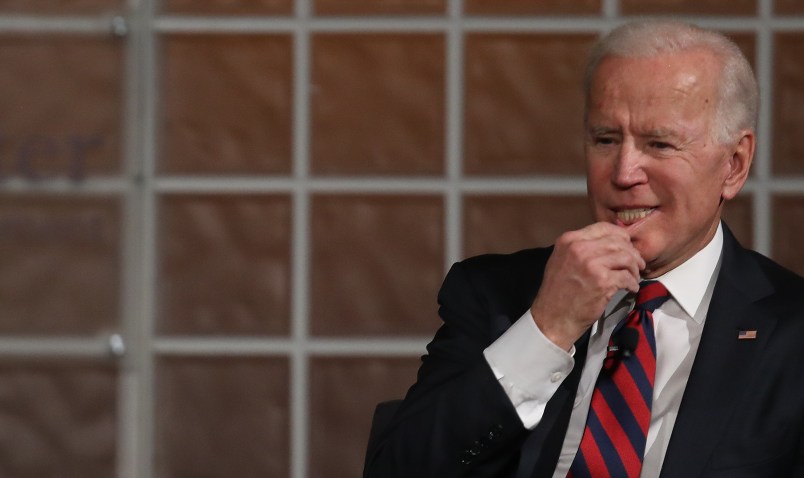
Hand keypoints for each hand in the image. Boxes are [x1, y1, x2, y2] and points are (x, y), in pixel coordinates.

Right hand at [531, 222, 644, 350]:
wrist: (553, 318)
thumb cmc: (558, 292)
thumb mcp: (562, 260)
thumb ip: (581, 248)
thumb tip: (609, 242)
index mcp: (569, 240)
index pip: (603, 228)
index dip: (620, 237)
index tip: (626, 247)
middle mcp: (580, 248)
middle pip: (618, 242)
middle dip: (632, 253)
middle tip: (637, 265)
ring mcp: (592, 264)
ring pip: (626, 257)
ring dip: (634, 269)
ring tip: (634, 277)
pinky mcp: (603, 282)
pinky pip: (627, 277)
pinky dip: (633, 283)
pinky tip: (630, 288)